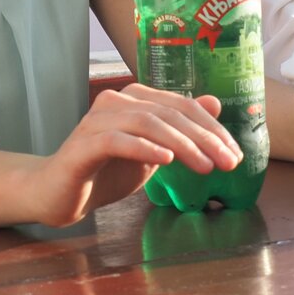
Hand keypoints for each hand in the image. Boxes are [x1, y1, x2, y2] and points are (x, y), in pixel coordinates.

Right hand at [29, 84, 240, 227]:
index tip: (234, 155)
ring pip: (146, 123)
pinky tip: (165, 159)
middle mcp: (115, 102)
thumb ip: (179, 129)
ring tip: (205, 167)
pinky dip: (142, 147)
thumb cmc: (107, 172)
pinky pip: (115, 140)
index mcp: (134, 99)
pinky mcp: (82, 146)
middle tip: (228, 163)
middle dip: (204, 138)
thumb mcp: (152, 151)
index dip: (211, 128)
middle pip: (168, 113)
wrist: (59, 195)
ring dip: (181, 144)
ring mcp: (96, 121)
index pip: (181, 106)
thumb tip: (214, 103)